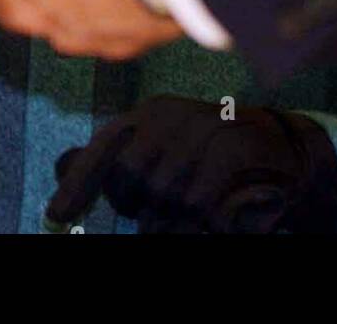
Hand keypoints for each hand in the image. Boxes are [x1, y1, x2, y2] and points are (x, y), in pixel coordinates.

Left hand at [44, 95, 336, 232]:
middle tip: (156, 212)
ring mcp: (203, 130)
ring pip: (164, 199)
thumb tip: (60, 166)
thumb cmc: (210, 157)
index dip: (77, 182)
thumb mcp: (163, 152)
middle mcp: (173, 116)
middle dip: (138, 205)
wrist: (280, 151)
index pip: (104, 147)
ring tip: (190, 214)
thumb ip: (117, 160)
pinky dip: (200, 222)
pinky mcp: (231, 152)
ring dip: (173, 220)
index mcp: (151, 114)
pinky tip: (211, 217)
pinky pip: (198, 207)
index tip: (56, 214)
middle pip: (130, 179)